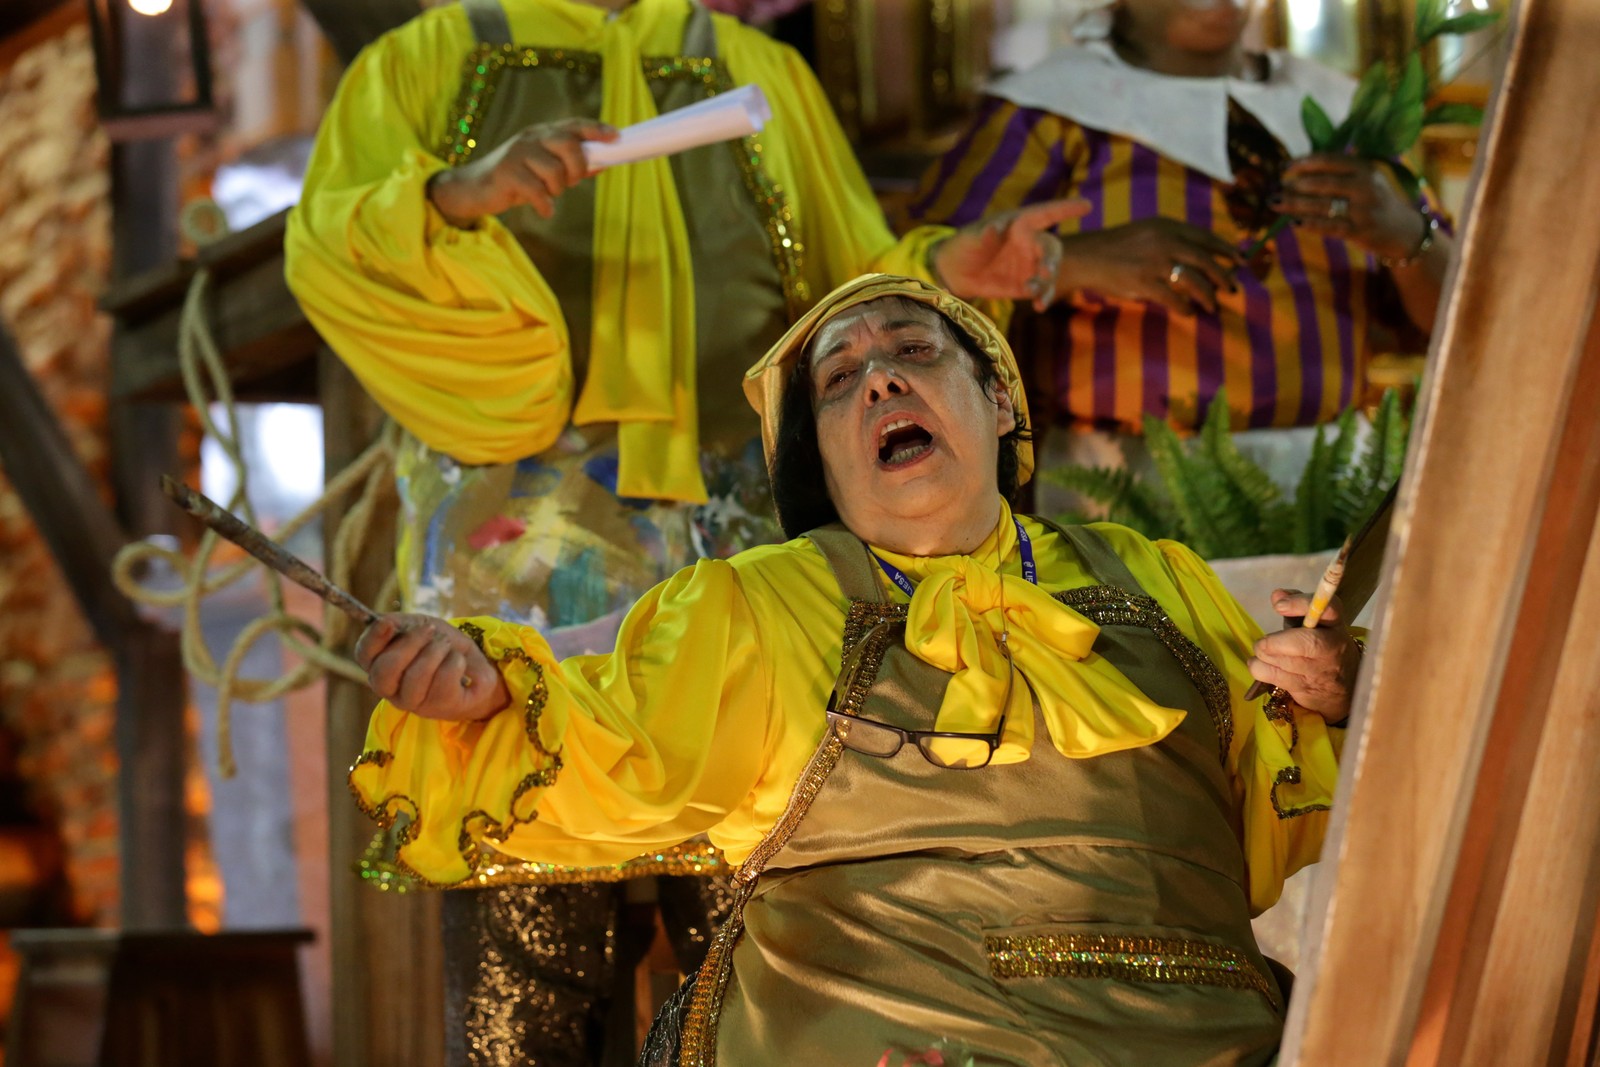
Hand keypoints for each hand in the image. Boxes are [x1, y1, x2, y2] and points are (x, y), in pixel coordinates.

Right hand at [354, 614, 509, 721]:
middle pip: (385, 670)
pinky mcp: (441, 707)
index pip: (364, 655)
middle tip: (430, 630)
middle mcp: (391, 689)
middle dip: (409, 644)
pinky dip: (455, 662)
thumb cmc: (439, 646)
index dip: (374, 638)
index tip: (389, 622)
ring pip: (416, 676)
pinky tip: (459, 661)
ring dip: (435, 652)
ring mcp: (415, 703)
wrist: (473, 668)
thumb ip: (400, 623)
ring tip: (446, 645)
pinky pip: (444, 680)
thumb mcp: (420, 627)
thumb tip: (384, 621)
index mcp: (379, 666)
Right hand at [426, 118, 618, 226]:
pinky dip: (545, 205)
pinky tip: (543, 210)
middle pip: (568, 144)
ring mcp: (517, 153)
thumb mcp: (543, 171)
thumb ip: (570, 166)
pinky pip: (538, 191)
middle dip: (578, 168)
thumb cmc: (515, 180)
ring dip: (557, 189)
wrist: (472, 190)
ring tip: (548, 196)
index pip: (573, 125)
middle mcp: (531, 138)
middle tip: (572, 182)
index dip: (596, 129)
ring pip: (555, 171)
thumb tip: (602, 164)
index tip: (616, 137)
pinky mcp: (507, 173)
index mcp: (542, 134)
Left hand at [931, 198, 1089, 311]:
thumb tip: (996, 228)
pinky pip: (1041, 291)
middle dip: (1052, 260)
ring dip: (1046, 282)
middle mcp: (1030, 242)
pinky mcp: (1026, 284)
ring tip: (1031, 292)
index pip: (1046, 213)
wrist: (955, 272)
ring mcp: (1030, 264)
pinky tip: (1039, 307)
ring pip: (1049, 272)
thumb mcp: (970, 238)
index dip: (1066, 209)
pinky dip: (1043, 298)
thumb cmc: (964, 245)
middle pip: (1051, 248)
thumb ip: (983, 234)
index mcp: (1020, 224)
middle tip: (1046, 272)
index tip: (1086, 206)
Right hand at [1055, 217, 1245, 314]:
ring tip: (1213, 306)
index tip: (1241, 261)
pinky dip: (1185, 308)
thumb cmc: (1115, 248)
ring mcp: (1155, 261)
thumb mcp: (1146, 233)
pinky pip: (1174, 298)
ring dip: (1207, 296)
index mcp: (1167, 226)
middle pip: (1206, 260)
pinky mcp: (1144, 282)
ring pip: (1194, 281)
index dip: (1227, 250)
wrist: (1086, 257)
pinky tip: (1189, 313)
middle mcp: (1165, 241)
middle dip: (1223, 277)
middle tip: (1232, 289)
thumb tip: (1200, 260)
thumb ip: (1171, 241)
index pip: (1206, 237)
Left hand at [1247, 588, 1361, 722]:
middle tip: (1263, 642)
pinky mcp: (1305, 689)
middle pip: (1306, 644)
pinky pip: (1273, 677)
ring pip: (1285, 662)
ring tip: (1263, 651)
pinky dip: (1258, 668)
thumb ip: (1295, 604)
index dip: (1301, 604)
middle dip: (1275, 642)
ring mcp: (1319, 671)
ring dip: (1263, 655)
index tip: (1278, 607)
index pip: (1327, 609)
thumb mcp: (1312, 622)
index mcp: (1334, 624)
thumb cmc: (1318, 646)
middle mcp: (1332, 647)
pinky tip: (1262, 664)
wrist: (1341, 687)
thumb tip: (1277, 595)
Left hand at [1275, 154, 1427, 262]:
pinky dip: (1309, 223)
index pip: (1330, 161)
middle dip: (1296, 185)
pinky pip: (1329, 226)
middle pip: (1323, 183)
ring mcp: (1364, 210)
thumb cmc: (1376, 201)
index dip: (1304, 162)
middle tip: (1277, 186)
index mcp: (1366, 168)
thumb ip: (1341, 172)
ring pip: (1323, 206)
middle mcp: (1366, 187)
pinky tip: (1293, 221)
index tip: (1284, 166)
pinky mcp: (1360, 231)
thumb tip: (1301, 168)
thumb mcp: (1366, 179)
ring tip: (1276, 202)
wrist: (1404, 231)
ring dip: (1295, 204)